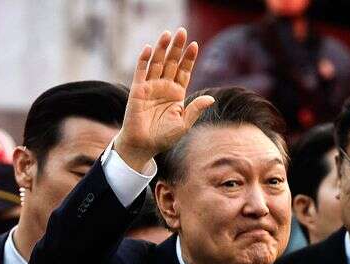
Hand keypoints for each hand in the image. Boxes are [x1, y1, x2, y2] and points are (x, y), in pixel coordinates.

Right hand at [115, 28, 214, 171]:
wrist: (143, 145)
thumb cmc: (163, 137)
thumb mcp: (183, 124)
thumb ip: (195, 110)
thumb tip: (211, 99)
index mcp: (176, 94)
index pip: (184, 71)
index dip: (189, 59)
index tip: (195, 45)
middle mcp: (164, 87)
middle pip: (171, 62)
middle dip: (177, 48)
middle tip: (182, 31)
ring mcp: (150, 87)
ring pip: (157, 63)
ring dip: (162, 48)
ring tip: (168, 34)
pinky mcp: (137, 90)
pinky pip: (141, 71)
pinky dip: (144, 60)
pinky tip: (149, 48)